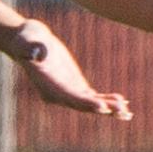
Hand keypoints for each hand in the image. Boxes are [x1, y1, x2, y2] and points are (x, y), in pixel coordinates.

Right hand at [9, 17, 129, 120]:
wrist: (27, 40)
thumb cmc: (25, 39)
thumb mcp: (27, 41)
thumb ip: (32, 49)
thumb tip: (38, 54)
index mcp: (48, 86)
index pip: (69, 97)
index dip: (86, 102)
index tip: (102, 106)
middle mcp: (58, 94)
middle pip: (82, 104)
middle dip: (102, 107)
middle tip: (122, 111)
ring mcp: (67, 91)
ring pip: (90, 103)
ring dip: (108, 108)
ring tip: (127, 112)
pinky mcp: (74, 85)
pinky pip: (92, 97)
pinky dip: (106, 100)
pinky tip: (122, 103)